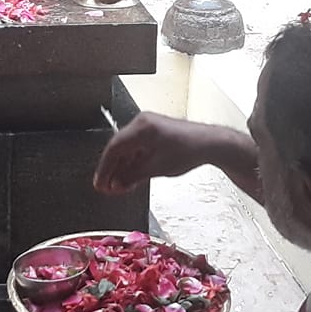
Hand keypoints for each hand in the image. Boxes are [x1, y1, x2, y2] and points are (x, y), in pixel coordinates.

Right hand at [90, 112, 221, 194]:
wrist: (210, 143)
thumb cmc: (189, 150)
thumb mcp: (156, 168)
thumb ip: (132, 176)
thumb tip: (116, 185)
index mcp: (141, 127)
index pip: (114, 148)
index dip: (104, 168)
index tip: (100, 183)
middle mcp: (142, 123)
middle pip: (119, 148)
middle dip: (112, 170)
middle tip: (106, 187)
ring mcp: (149, 127)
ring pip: (127, 149)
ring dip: (122, 168)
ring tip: (118, 186)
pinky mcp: (155, 132)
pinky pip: (137, 148)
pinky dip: (132, 163)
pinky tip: (130, 177)